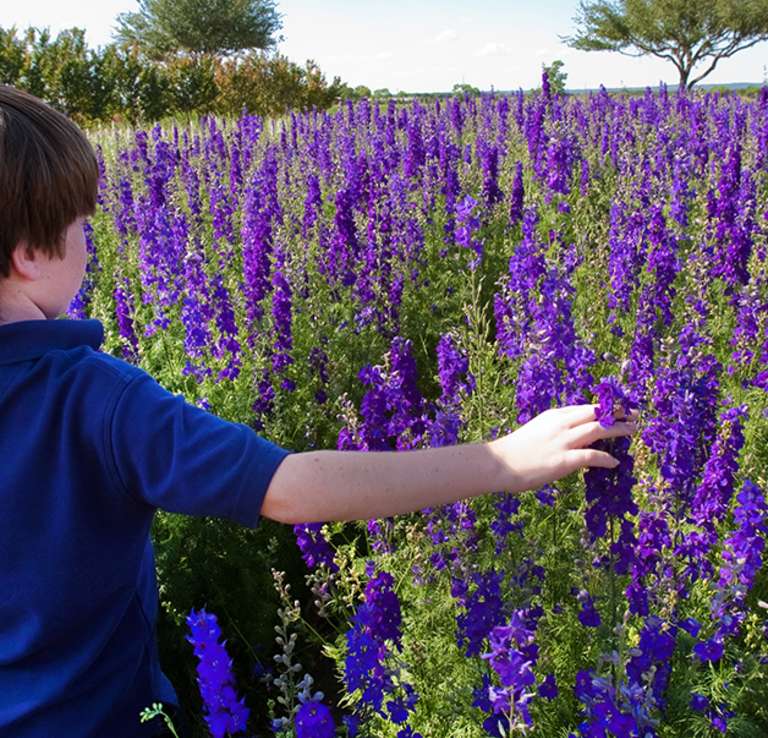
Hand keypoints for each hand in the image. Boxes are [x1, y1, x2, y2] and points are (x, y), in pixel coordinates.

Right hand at [489, 404, 637, 492]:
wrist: (500, 463)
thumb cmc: (514, 451)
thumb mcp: (536, 432)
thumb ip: (554, 431)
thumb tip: (569, 436)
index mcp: (554, 416)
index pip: (585, 408)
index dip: (604, 408)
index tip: (618, 409)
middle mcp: (561, 424)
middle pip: (596, 413)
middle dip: (618, 412)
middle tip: (634, 414)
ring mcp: (564, 441)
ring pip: (599, 429)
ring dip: (619, 429)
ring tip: (632, 431)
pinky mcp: (564, 460)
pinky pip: (593, 456)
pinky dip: (606, 459)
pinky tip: (615, 463)